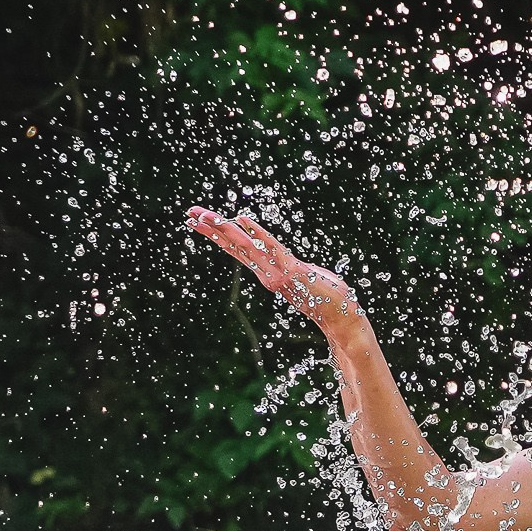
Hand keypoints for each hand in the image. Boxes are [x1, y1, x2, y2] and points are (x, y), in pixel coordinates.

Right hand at [186, 207, 363, 332]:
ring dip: (224, 229)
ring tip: (204, 216)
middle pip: (234, 246)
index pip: (238, 250)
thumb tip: (298, 268)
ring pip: (245, 246)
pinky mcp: (291, 271)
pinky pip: (271, 248)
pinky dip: (256, 233)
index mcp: (267, 272)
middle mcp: (267, 273)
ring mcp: (276, 273)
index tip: (199, 220)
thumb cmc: (329, 298)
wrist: (342, 317)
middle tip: (189, 213)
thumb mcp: (307, 278)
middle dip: (211, 229)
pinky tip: (241, 219)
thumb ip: (298, 270)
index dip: (218, 235)